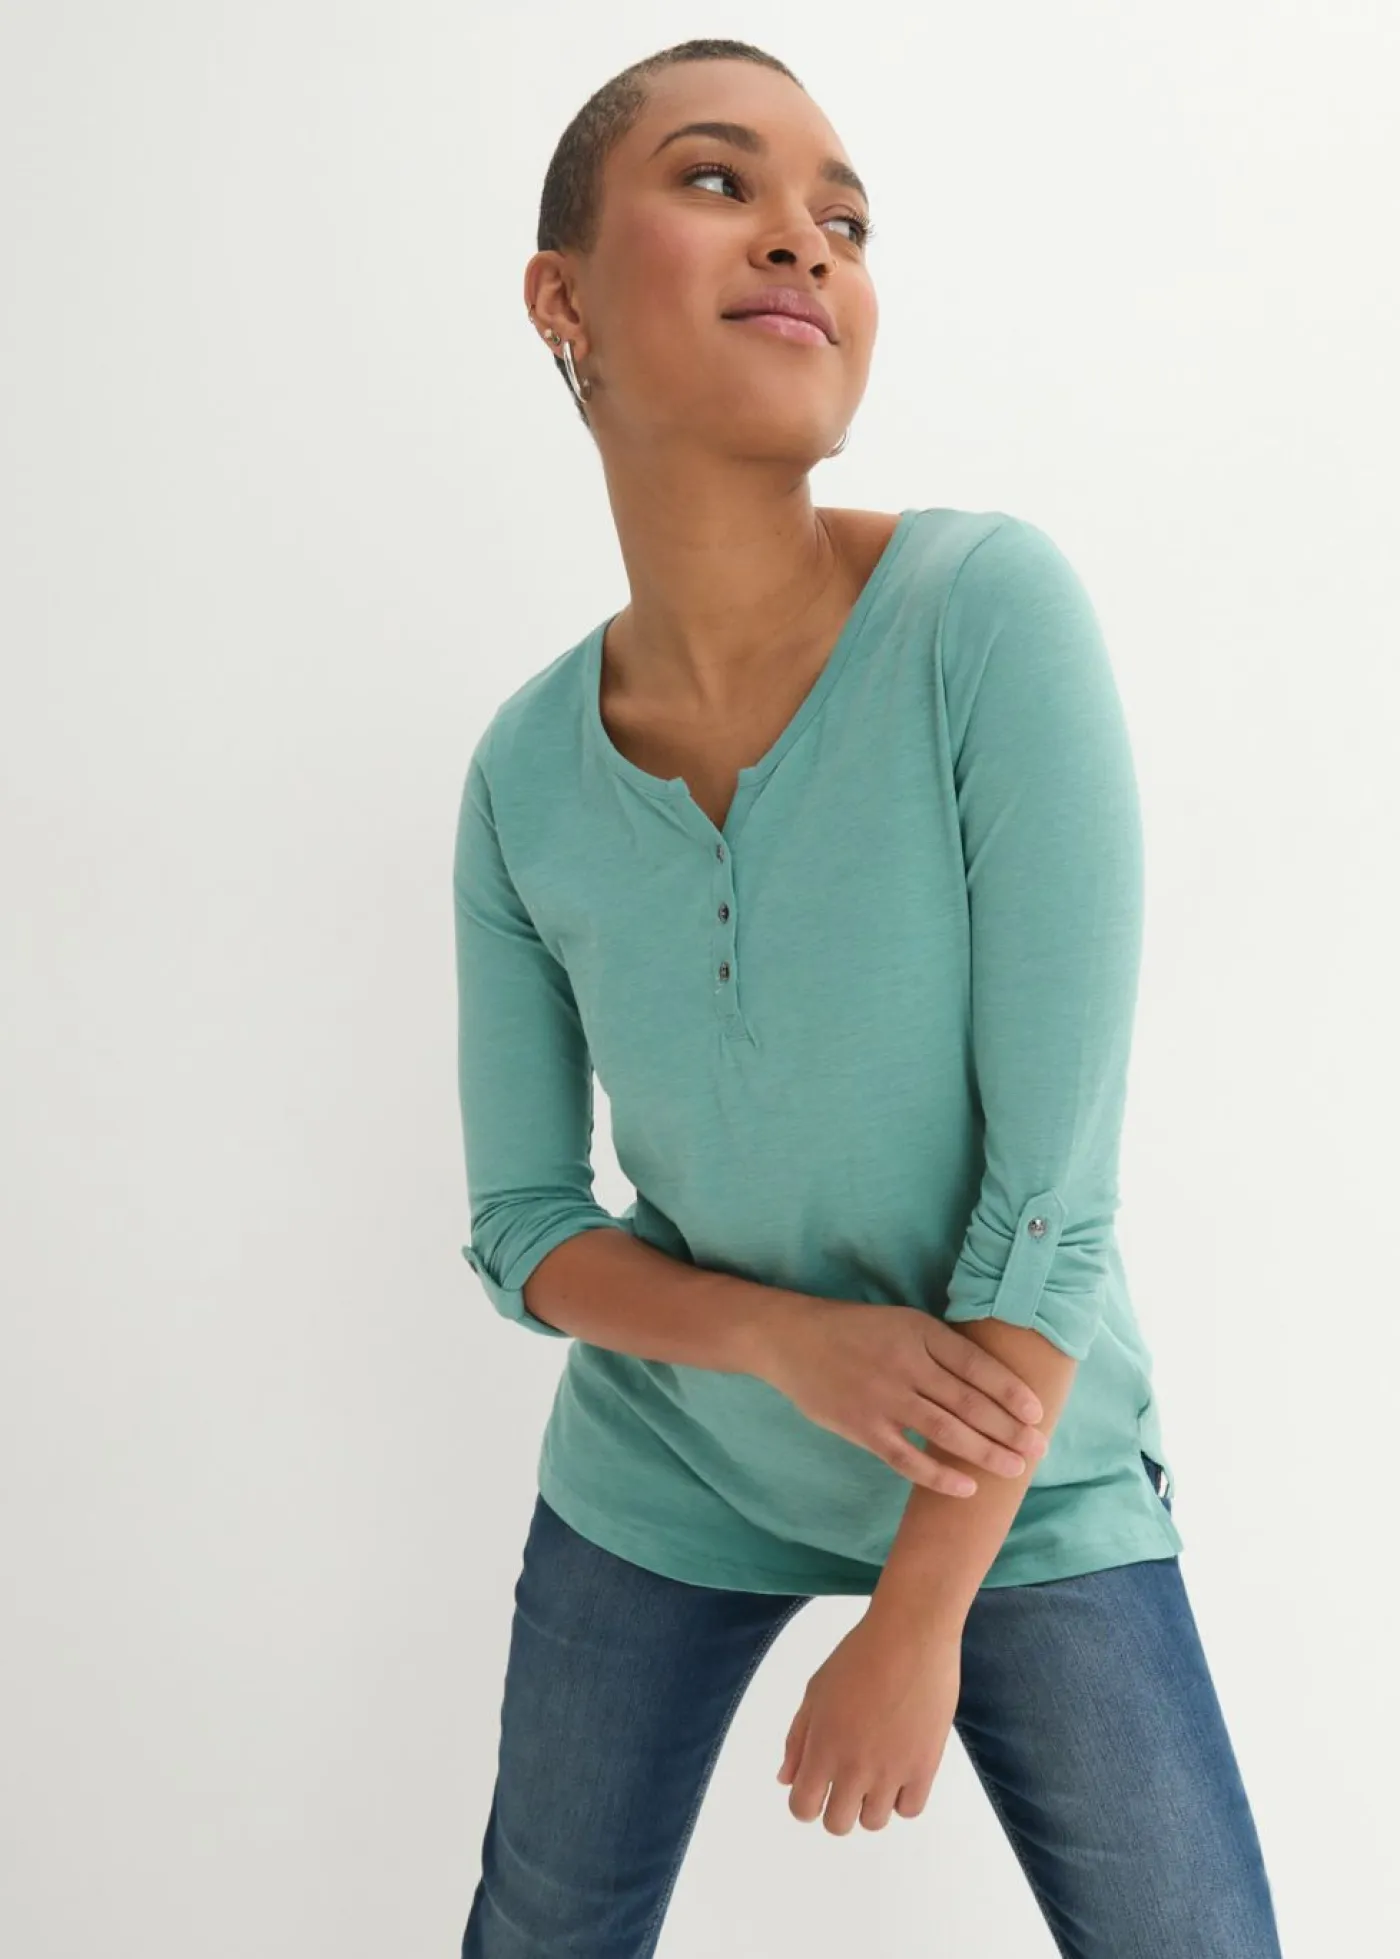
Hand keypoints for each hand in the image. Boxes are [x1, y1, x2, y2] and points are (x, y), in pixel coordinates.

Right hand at [755, 1296, 1046, 1497]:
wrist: (791, 1339)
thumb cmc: (855, 1330)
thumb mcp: (901, 1322)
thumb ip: (939, 1348)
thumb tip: (991, 1383)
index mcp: (919, 1333)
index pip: (976, 1365)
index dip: (1011, 1391)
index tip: (1037, 1413)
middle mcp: (906, 1365)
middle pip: (969, 1402)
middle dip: (1009, 1428)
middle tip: (1039, 1448)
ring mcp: (883, 1398)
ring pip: (946, 1432)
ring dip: (985, 1453)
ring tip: (1015, 1468)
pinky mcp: (862, 1427)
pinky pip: (908, 1459)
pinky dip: (939, 1476)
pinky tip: (966, 1488)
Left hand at [777, 1607, 960, 1831]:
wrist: (910, 1637)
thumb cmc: (858, 1656)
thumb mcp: (815, 1691)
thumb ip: (797, 1739)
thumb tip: (785, 1780)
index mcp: (822, 1747)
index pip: (803, 1808)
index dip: (805, 1803)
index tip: (815, 1788)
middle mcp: (853, 1768)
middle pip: (837, 1824)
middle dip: (836, 1807)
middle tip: (846, 1779)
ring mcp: (891, 1772)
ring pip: (874, 1822)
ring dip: (869, 1803)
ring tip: (876, 1770)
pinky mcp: (924, 1767)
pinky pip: (909, 1810)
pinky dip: (902, 1798)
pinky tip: (899, 1771)